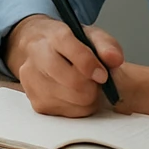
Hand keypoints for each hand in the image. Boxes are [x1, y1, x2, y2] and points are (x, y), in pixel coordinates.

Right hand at [4, 14, 125, 117]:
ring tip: (85, 86)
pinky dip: (78, 107)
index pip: (75, 53)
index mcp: (55, 36)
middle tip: (95, 81)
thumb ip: (106, 45)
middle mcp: (39, 57)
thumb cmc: (67, 43)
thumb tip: (115, 59)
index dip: (93, 67)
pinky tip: (74, 94)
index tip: (103, 75)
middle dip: (93, 86)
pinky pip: (69, 113)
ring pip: (74, 101)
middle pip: (75, 83)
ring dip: (87, 97)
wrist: (35, 46)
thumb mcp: (89, 35)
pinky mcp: (36, 102)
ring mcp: (33, 81)